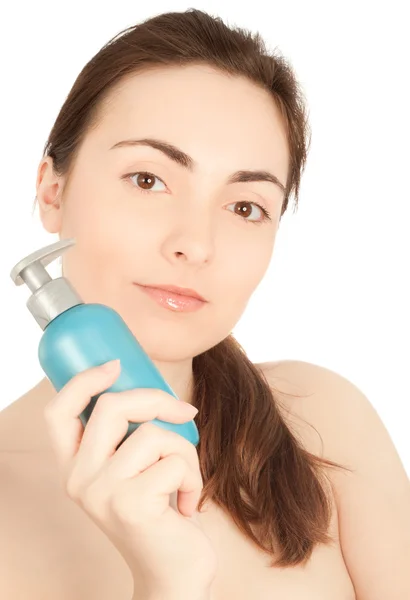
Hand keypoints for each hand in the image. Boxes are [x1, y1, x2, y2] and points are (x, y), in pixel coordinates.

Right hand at [43, 359, 217, 596]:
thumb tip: (153, 390)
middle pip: (113, 407)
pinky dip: (195, 476)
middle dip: (158, 399)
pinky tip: (190, 504)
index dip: (84, 380)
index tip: (115, 364)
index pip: (58, 412)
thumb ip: (127, 437)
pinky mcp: (131, 504)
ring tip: (186, 480)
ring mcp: (101, 492)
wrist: (171, 573)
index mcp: (73, 466)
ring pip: (153, 434)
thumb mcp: (131, 471)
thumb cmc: (157, 512)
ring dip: (185, 451)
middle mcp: (77, 479)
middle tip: (187, 413)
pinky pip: (175, 461)